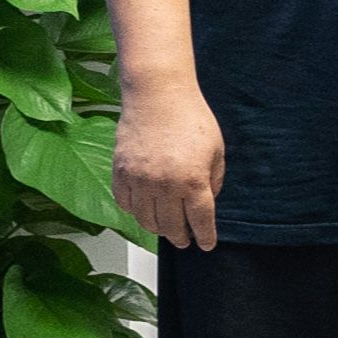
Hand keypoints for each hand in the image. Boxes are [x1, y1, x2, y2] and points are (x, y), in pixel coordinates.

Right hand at [114, 74, 225, 251]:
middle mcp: (164, 185)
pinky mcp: (121, 172)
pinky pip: (126, 203)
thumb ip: (214, 180)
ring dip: (157, 228)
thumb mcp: (216, 149)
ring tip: (164, 228)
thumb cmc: (189, 116)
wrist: (157, 94)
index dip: (205, 237)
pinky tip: (144, 209)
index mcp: (192, 181)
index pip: (200, 221)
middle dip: (181, 237)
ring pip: (146, 220)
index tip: (205, 244)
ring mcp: (139, 180)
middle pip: (172, 227)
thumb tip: (207, 201)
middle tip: (184, 240)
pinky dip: (135, 211)